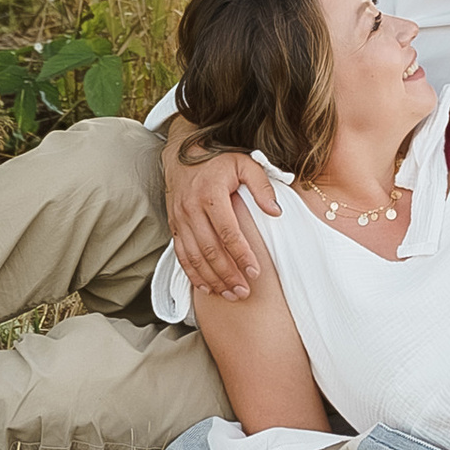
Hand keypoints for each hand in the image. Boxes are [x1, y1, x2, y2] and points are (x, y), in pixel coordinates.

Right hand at [165, 134, 276, 299]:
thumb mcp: (245, 163)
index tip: (255, 272)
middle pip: (210, 250)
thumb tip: (276, 211)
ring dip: (212, 279)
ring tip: (229, 294)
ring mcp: (180, 219)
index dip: (242, 255)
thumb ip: (262, 186)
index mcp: (211, 194)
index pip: (229, 232)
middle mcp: (192, 209)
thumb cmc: (218, 160)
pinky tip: (206, 287)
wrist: (181, 154)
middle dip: (227, 275)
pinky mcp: (173, 226)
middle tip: (243, 292)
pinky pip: (181, 255)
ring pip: (195, 257)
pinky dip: (193, 274)